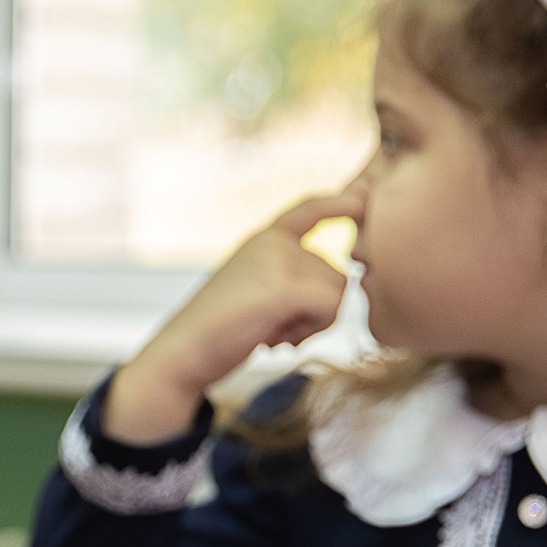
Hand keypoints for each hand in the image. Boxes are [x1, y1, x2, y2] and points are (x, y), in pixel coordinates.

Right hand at [104, 189, 362, 444]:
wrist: (182, 352)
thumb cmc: (218, 331)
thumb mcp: (256, 290)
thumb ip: (290, 276)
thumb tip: (346, 277)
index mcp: (261, 240)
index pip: (308, 210)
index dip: (340, 202)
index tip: (364, 195)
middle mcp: (271, 242)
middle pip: (335, 273)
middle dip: (316, 309)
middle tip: (274, 326)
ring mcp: (277, 260)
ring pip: (337, 291)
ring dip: (314, 323)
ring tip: (272, 332)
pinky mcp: (284, 286)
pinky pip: (330, 306)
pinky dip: (311, 331)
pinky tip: (275, 338)